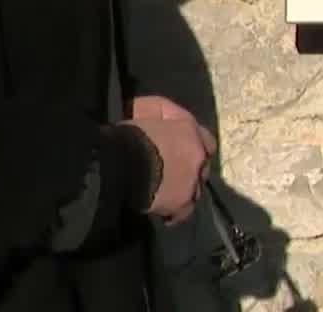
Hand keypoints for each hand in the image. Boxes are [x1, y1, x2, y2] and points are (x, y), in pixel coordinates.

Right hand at [124, 94, 216, 225]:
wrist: (119, 165)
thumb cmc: (128, 135)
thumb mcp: (142, 110)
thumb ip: (155, 113)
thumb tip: (152, 117)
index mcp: (189, 129)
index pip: (203, 137)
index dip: (192, 144)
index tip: (181, 151)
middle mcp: (198, 154)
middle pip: (200, 163)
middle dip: (188, 168)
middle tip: (171, 173)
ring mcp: (193, 180)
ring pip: (195, 188)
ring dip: (182, 189)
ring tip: (165, 194)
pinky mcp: (181, 203)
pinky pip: (182, 211)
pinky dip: (174, 212)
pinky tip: (163, 212)